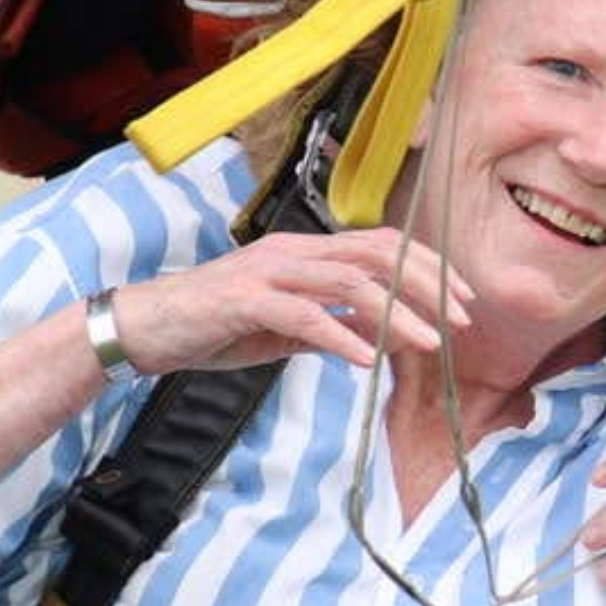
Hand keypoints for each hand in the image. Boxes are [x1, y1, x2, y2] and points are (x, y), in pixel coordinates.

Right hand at [106, 230, 472, 376]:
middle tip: (461, 318)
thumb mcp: (282, 328)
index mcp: (303, 251)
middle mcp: (291, 251)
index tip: (460, 300)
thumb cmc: (212, 326)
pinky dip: (342, 336)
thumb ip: (329, 327)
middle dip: (425, 283)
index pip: (378, 245)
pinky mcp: (245, 301)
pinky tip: (369, 360)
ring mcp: (268, 272)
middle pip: (375, 253)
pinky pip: (305, 315)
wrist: (144, 327)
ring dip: (395, 313)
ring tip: (428, 342)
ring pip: (348, 281)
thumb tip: (381, 338)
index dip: (425, 266)